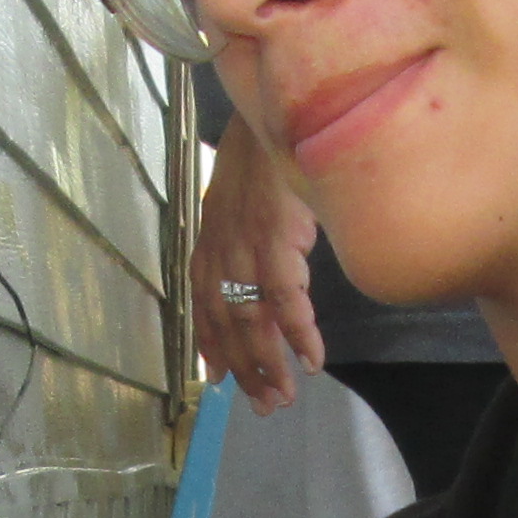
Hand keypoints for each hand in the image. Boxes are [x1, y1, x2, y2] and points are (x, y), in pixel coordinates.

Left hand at [194, 117, 325, 408]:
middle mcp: (219, 253)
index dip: (213, 349)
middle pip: (229, 327)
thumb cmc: (267, 159)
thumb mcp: (244, 206)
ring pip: (254, 323)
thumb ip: (245, 243)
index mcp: (209, 246)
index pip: (204, 310)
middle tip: (266, 405)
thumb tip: (264, 276)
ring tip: (287, 395)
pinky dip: (300, 335)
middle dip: (246, 371)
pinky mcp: (274, 241)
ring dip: (272, 365)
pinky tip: (313, 360)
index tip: (221, 382)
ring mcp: (244, 249)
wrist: (275, 112)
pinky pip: (286, 301)